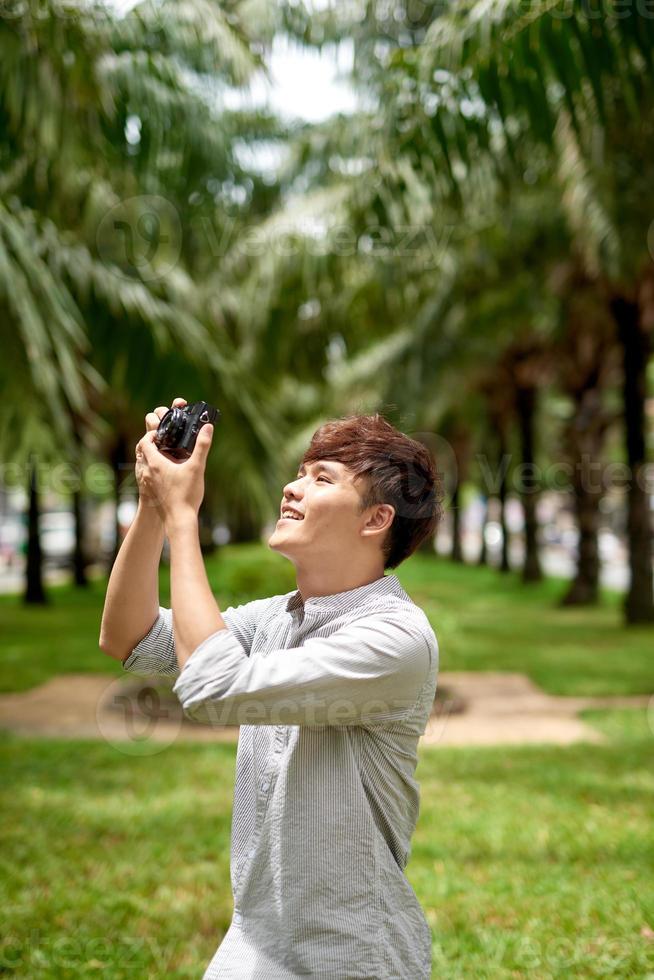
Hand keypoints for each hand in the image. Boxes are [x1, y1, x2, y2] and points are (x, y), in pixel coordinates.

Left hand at [136, 413, 213, 527]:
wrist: (179, 520)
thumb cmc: (186, 495)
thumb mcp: (197, 467)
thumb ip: (202, 446)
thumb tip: (208, 427)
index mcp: (154, 463)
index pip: (145, 441)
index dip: (152, 434)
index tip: (163, 433)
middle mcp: (146, 472)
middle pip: (141, 451)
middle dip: (151, 444)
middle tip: (164, 441)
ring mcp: (146, 483)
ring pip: (143, 464)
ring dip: (151, 457)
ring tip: (166, 456)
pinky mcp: (150, 492)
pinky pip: (146, 475)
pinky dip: (152, 469)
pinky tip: (166, 473)